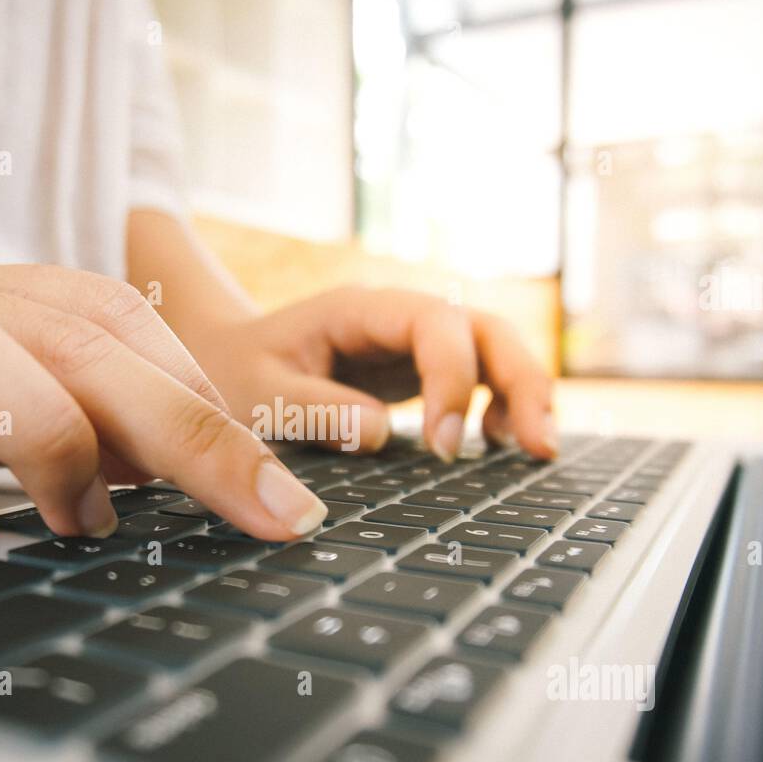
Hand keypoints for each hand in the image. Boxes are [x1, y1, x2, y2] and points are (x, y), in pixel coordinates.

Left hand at [183, 286, 556, 460]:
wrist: (223, 362)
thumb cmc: (234, 374)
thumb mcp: (257, 394)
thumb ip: (311, 411)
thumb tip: (380, 433)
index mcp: (359, 309)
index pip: (435, 324)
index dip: (454, 380)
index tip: (445, 446)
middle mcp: (397, 318)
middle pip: (484, 329)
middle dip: (521, 381)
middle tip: (539, 447)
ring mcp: (413, 343)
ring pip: (494, 351)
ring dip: (526, 394)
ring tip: (538, 451)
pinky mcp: (418, 373)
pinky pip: (479, 380)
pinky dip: (501, 408)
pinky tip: (499, 446)